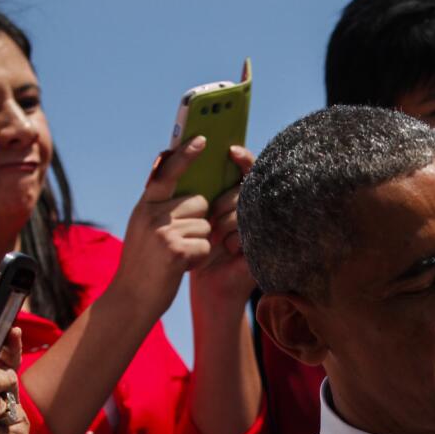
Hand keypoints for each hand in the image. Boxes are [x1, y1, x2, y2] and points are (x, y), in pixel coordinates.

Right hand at [107, 137, 214, 318]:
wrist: (131, 299)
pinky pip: (205, 245)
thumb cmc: (144, 265)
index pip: (166, 172)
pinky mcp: (175, 250)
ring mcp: (162, 232)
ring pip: (205, 225)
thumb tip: (191, 190)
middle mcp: (151, 214)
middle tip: (176, 243)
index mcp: (144, 206)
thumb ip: (160, 208)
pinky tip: (181, 267)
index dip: (185, 155)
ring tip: (176, 257)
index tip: (202, 139)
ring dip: (198, 242)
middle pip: (199, 202)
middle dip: (197, 222)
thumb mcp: (143, 228)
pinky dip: (199, 259)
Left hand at [189, 145, 256, 307]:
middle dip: (224, 202)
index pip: (246, 168)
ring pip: (243, 210)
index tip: (231, 150)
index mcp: (234, 196)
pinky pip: (248, 233)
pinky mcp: (262, 246)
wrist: (200, 283)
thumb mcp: (181, 215)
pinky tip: (226, 251)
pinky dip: (231, 241)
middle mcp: (251, 208)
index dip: (243, 157)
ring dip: (224, 224)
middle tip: (211, 217)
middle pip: (243, 189)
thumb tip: (171, 151)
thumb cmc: (188, 249)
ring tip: (215, 239)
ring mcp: (259, 227)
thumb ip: (181, 187)